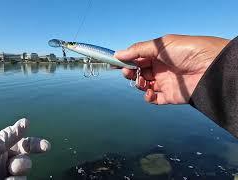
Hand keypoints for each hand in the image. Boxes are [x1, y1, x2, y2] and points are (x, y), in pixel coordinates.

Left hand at [0, 118, 50, 179]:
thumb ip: (8, 137)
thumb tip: (25, 122)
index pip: (21, 144)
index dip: (35, 144)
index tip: (46, 147)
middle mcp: (1, 164)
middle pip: (25, 160)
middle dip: (24, 162)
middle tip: (15, 166)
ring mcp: (2, 178)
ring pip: (23, 175)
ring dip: (17, 174)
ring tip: (5, 177)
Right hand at [114, 34, 229, 103]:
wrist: (209, 67)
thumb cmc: (188, 50)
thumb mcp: (160, 45)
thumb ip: (138, 50)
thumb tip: (118, 54)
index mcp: (158, 54)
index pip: (138, 58)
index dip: (128, 61)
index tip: (117, 63)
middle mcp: (161, 68)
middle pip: (139, 72)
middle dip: (131, 73)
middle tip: (129, 72)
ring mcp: (165, 82)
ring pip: (144, 86)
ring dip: (138, 84)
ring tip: (142, 82)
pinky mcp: (170, 95)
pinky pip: (154, 99)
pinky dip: (148, 97)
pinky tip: (149, 92)